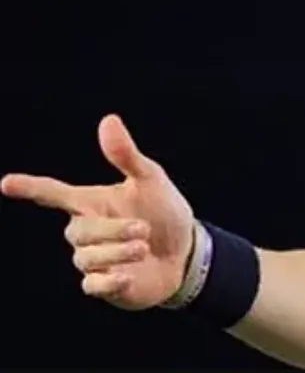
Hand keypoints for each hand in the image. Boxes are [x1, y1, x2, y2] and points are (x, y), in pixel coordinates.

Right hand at [2, 114, 195, 309]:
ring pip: (86, 258)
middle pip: (78, 231)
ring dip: (117, 252)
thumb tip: (109, 120)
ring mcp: (92, 260)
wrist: (186, 252)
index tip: (6, 182)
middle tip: (143, 229)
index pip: (54, 193)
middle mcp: (86, 230)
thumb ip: (126, 155)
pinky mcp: (102, 285)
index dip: (31, 187)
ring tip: (144, 247)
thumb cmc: (164, 212)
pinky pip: (91, 285)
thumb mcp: (151, 180)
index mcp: (92, 202)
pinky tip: (129, 276)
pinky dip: (110, 281)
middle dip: (112, 230)